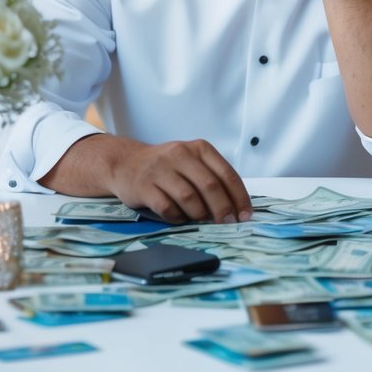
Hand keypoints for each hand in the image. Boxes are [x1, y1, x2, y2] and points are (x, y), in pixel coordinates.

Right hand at [107, 139, 251, 223]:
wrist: (126, 162)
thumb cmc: (167, 166)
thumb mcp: (192, 162)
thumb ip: (212, 178)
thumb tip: (235, 208)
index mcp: (199, 148)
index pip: (227, 173)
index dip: (239, 197)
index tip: (245, 215)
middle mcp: (181, 154)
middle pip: (210, 186)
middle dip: (222, 209)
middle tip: (227, 223)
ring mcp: (161, 169)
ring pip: (189, 197)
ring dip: (199, 214)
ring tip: (200, 219)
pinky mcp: (144, 186)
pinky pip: (167, 207)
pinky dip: (177, 217)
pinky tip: (179, 217)